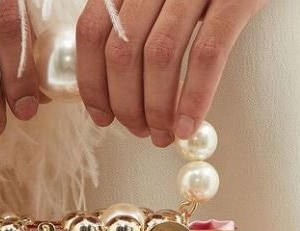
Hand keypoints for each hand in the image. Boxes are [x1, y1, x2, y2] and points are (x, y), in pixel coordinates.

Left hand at [76, 0, 266, 146]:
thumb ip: (135, 26)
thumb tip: (118, 88)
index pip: (91, 32)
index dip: (92, 82)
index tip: (102, 116)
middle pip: (121, 52)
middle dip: (126, 105)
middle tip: (141, 131)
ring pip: (159, 56)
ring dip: (156, 108)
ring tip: (164, 134)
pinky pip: (208, 53)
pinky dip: (195, 97)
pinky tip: (189, 125)